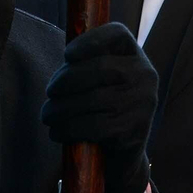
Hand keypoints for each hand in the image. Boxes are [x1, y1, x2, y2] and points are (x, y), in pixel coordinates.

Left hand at [41, 22, 157, 192]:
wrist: (122, 157)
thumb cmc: (105, 110)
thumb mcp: (102, 82)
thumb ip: (87, 64)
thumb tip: (67, 58)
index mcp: (136, 57)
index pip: (117, 35)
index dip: (90, 40)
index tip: (67, 54)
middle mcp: (145, 77)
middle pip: (101, 68)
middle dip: (67, 79)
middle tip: (49, 92)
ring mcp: (142, 105)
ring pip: (93, 100)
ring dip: (61, 109)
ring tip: (47, 115)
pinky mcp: (133, 132)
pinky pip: (93, 126)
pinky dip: (68, 129)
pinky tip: (57, 132)